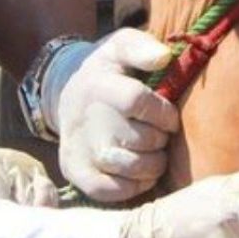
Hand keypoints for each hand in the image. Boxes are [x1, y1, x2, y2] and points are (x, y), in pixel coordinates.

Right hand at [50, 29, 179, 201]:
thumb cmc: (108, 73)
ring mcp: (78, 149)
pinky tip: (139, 170)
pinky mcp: (77, 173)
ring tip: (153, 151)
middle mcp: (84, 119)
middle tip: (159, 133)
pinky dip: (136, 184)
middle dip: (160, 138)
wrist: (69, 100)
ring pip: (132, 168)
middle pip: (141, 139)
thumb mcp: (119, 48)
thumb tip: (163, 56)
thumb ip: (141, 46)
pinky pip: (116, 191)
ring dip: (153, 163)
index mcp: (97, 85)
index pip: (136, 101)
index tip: (169, 117)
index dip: (163, 112)